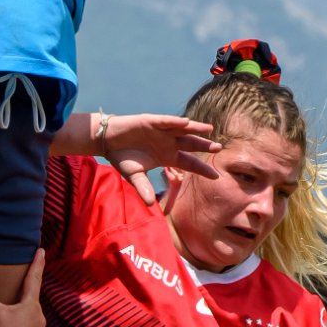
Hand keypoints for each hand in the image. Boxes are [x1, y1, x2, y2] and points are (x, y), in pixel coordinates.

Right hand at [0, 250, 46, 326]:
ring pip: (29, 310)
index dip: (37, 263)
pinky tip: (10, 322)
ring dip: (22, 302)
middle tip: (27, 271)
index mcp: (31, 305)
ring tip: (15, 297)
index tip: (41, 250)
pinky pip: (25, 323)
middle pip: (33, 294)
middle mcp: (37, 315)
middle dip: (29, 283)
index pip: (35, 278)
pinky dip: (18, 317)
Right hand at [102, 114, 220, 206]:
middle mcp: (168, 143)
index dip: (202, 169)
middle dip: (204, 146)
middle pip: (191, 145)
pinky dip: (175, 122)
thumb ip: (143, 188)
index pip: (189, 164)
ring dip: (196, 129)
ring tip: (209, 129)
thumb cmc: (122, 158)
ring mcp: (161, 131)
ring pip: (182, 130)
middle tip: (219, 149)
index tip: (217, 176)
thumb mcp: (134, 176)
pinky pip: (166, 121)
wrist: (107, 141)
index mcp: (167, 157)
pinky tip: (186, 123)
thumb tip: (150, 205)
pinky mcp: (151, 121)